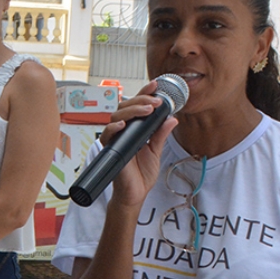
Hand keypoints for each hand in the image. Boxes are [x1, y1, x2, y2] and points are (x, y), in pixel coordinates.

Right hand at [102, 79, 178, 209]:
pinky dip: (114, 128)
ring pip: (116, 116)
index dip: (144, 93)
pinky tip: (124, 125)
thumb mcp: (156, 151)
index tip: (156, 85)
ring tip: (147, 110)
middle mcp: (122, 131)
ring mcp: (115, 139)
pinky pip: (107, 134)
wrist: (135, 194)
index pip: (137, 106)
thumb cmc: (141, 174)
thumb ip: (161, 134)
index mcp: (134, 129)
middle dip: (140, 100)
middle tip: (156, 101)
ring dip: (132, 110)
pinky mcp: (110, 149)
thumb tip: (172, 119)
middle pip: (125, 107)